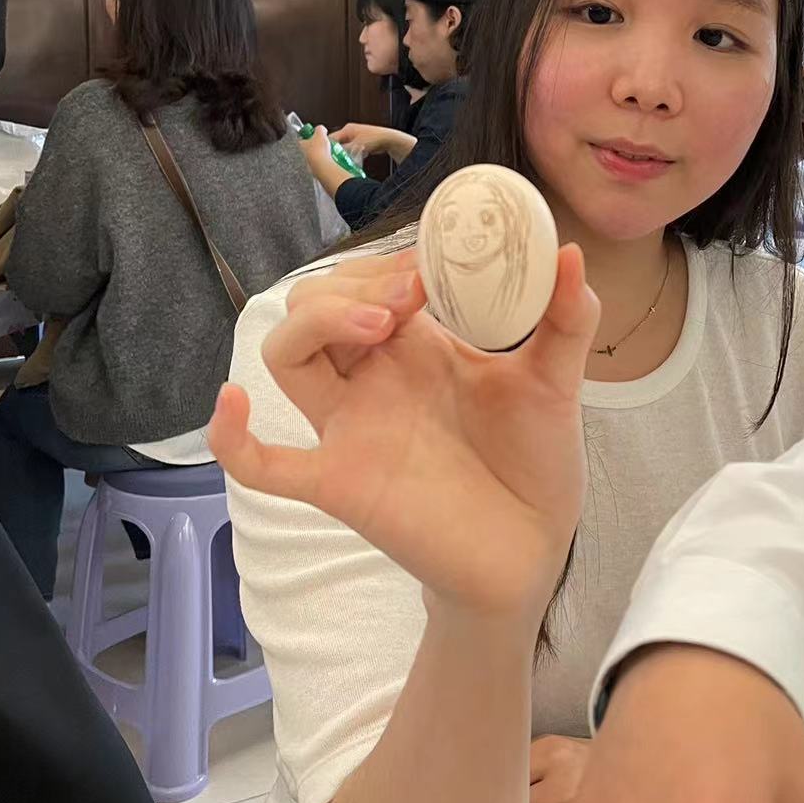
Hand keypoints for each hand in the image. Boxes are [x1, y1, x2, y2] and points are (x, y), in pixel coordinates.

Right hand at [209, 244, 599, 623]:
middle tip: (410, 296)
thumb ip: (566, 318)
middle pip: (315, 304)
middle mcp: (374, 380)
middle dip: (353, 284)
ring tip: (373, 325)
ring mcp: (352, 429)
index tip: (432, 268)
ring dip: (315, 324)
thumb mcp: (556, 380)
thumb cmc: (535, 462)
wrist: (534, 551)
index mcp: (417, 346)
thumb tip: (571, 251)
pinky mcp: (341, 483)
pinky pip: (264, 466)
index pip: (368, 280)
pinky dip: (234, 438)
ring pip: (286, 357)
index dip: (389, 262)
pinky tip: (232, 404)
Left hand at [299, 128, 348, 195]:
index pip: (301, 138)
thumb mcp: (320, 133)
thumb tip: (321, 128)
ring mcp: (307, 164)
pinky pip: (318, 165)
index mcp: (301, 145)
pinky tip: (330, 161)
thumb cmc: (318, 150)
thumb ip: (320, 128)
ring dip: (319, 155)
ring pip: (313, 157)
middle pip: (308, 148)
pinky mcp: (313, 171)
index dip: (308, 135)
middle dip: (315, 146)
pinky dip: (323, 162)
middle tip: (323, 144)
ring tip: (328, 153)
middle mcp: (301, 155)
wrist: (322, 167)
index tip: (313, 135)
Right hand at [333, 122, 414, 163]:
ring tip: (344, 161)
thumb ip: (343, 150)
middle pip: (338, 143)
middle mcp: (351, 132)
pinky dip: (351, 155)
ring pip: (345, 147)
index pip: (331, 138)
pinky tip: (353, 160)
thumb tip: (334, 155)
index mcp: (347, 129)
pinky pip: (352, 150)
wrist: (389, 140)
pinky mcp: (361, 142)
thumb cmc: (375, 139)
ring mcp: (356, 137)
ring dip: (345, 154)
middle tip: (334, 160)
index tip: (325, 156)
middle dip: (336, 152)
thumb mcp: (356, 146)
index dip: (327, 147)